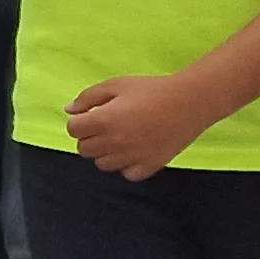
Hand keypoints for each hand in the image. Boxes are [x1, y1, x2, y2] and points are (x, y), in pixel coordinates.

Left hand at [66, 72, 220, 179]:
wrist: (190, 101)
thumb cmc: (152, 89)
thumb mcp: (116, 85)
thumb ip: (88, 97)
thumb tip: (69, 110)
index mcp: (103, 121)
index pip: (73, 130)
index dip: (80, 122)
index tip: (92, 116)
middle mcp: (114, 142)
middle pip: (84, 150)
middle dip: (90, 137)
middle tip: (105, 127)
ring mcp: (132, 157)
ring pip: (103, 165)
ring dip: (106, 153)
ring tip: (121, 138)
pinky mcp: (150, 165)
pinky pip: (128, 174)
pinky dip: (127, 165)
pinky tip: (135, 151)